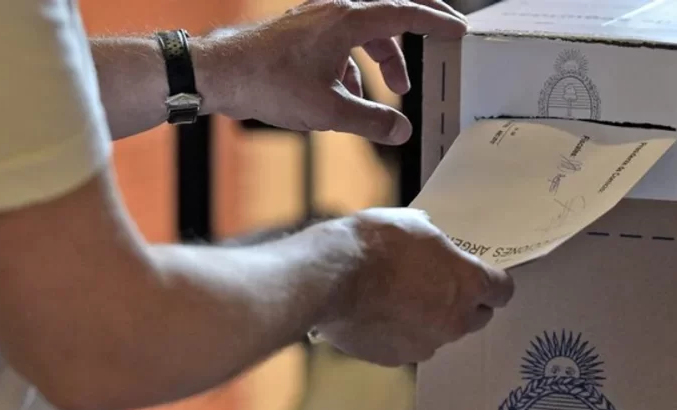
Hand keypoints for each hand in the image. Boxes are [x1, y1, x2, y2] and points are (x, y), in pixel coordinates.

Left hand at [196, 0, 467, 143]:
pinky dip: (352, 66)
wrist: (217, 73)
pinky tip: (346, 97)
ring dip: (381, 59)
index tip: (458, 31)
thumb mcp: (329, 111)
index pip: (406, 14)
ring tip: (390, 93)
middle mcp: (334, 12)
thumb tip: (399, 131)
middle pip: (388, 17)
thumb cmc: (266, 82)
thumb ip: (371, 122)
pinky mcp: (300, 34)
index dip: (437, 23)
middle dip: (415, 34)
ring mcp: (315, 20)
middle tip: (437, 41)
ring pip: (362, 34)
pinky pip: (339, 43)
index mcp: (348, 21)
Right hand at [313, 208, 512, 365]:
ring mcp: (426, 343)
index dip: (494, 283)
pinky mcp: (397, 358)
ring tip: (400, 298)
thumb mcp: (413, 224)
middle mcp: (455, 320)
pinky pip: (408, 345)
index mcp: (468, 284)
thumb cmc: (374, 245)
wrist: (331, 277)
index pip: (502, 291)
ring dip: (430, 320)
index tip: (484, 278)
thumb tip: (431, 241)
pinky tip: (379, 313)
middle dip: (464, 304)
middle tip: (440, 285)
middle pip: (477, 317)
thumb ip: (434, 241)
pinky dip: (400, 334)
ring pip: (441, 334)